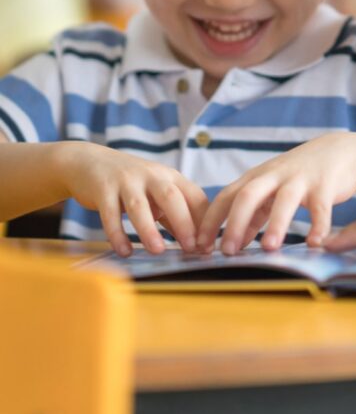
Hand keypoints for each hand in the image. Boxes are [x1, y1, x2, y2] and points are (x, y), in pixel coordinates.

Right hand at [57, 142, 207, 255]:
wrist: (89, 162)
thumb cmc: (131, 183)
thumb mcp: (156, 193)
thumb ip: (173, 216)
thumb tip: (195, 246)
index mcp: (170, 177)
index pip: (195, 197)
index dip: (204, 221)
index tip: (208, 246)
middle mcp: (151, 176)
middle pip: (171, 197)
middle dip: (183, 222)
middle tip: (190, 248)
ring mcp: (126, 181)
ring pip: (140, 206)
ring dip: (149, 230)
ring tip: (158, 251)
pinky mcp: (103, 189)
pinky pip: (110, 213)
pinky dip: (117, 234)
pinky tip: (124, 251)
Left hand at [196, 133, 355, 254]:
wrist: (340, 150)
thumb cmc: (299, 175)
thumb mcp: (272, 189)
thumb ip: (255, 214)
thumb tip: (237, 242)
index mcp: (257, 178)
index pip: (226, 196)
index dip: (211, 220)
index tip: (198, 246)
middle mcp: (275, 176)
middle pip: (248, 195)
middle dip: (234, 223)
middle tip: (226, 252)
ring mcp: (301, 179)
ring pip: (284, 200)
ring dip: (276, 224)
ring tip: (270, 248)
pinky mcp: (326, 185)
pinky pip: (321, 207)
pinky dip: (318, 225)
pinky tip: (315, 244)